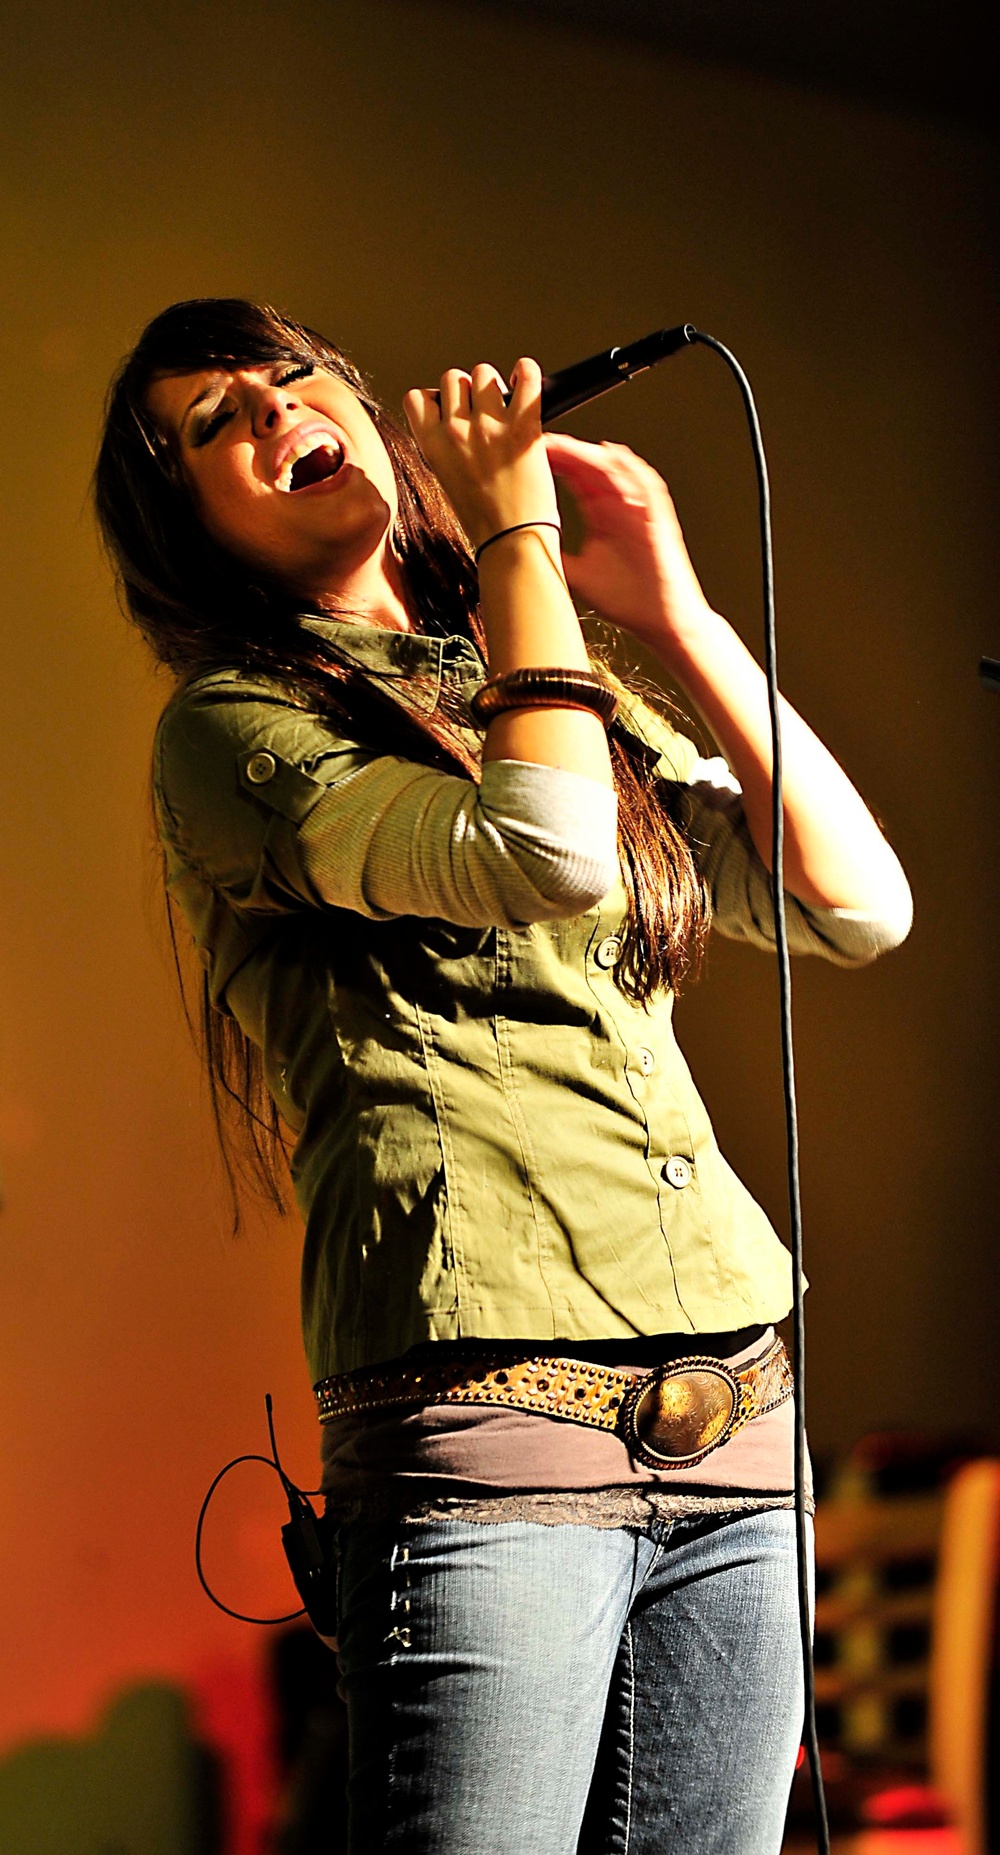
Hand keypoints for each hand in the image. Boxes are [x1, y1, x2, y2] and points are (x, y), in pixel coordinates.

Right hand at [403, 358, 558, 549]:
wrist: (512, 541)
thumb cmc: (484, 521)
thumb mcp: (446, 481)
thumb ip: (445, 446)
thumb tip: (457, 419)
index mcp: (432, 446)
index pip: (417, 397)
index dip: (436, 399)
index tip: (449, 410)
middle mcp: (457, 432)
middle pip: (453, 378)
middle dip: (468, 390)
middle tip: (482, 412)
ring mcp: (489, 427)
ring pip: (483, 373)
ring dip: (495, 385)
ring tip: (505, 405)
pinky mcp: (523, 426)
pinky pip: (526, 376)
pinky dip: (527, 373)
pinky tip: (524, 383)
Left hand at [544, 434, 710, 648]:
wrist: (661, 622)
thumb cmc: (627, 601)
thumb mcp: (577, 575)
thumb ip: (555, 553)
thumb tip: (518, 543)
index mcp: (601, 516)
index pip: (575, 479)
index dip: (554, 463)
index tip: (528, 452)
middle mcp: (620, 508)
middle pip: (592, 467)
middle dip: (568, 451)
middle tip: (541, 440)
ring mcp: (640, 511)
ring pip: (618, 471)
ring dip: (594, 456)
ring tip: (569, 446)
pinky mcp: (659, 519)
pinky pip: (648, 486)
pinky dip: (633, 471)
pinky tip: (614, 458)